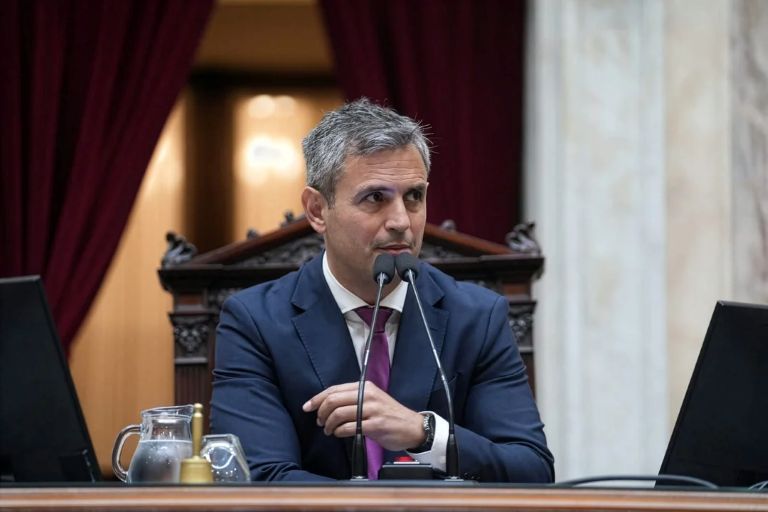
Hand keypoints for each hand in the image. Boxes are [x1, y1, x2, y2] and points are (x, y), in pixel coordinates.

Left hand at [302, 381, 425, 450]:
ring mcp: (372, 410)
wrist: (412, 427)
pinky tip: (339, 434)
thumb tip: (327, 404)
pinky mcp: (375, 425)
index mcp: (365, 387)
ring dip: (328, 424)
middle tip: (319, 421)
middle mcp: (368, 395)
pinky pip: (349, 427)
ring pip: (338, 414)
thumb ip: (353, 399)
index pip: (335, 389)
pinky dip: (339, 432)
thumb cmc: (389, 414)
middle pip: (334, 400)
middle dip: (321, 412)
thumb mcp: (372, 400)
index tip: (308, 407)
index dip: (318, 398)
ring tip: (328, 430)